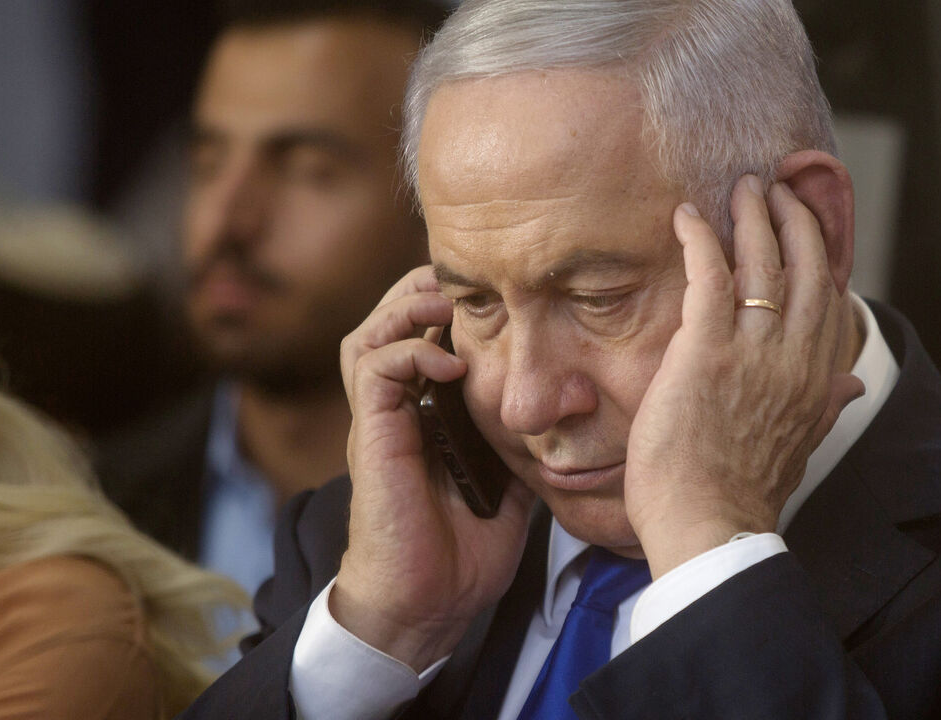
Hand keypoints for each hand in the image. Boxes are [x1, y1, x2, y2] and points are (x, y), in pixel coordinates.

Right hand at [332, 266, 535, 671]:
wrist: (426, 604)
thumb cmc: (465, 549)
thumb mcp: (511, 480)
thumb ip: (523, 439)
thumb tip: (572, 412)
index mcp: (424, 412)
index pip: (422, 336)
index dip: (448, 306)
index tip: (496, 294)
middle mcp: (395, 409)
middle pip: (387, 321)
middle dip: (423, 291)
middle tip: (467, 284)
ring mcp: (379, 422)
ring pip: (369, 334)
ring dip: (408, 308)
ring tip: (450, 304)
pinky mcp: (371, 438)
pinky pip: (374, 370)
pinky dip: (410, 353)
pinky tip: (449, 361)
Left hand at [625, 176, 864, 578]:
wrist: (710, 530)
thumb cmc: (743, 495)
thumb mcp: (801, 448)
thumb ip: (826, 406)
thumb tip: (855, 383)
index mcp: (818, 380)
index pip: (829, 299)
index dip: (820, 252)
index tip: (805, 223)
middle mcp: (794, 358)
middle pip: (807, 267)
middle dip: (793, 219)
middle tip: (773, 188)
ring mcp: (753, 352)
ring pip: (762, 263)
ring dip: (751, 218)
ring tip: (741, 188)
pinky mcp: (706, 352)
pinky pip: (710, 277)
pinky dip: (700, 241)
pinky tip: (687, 216)